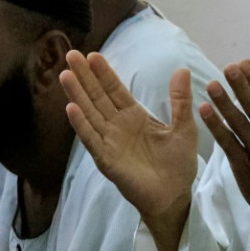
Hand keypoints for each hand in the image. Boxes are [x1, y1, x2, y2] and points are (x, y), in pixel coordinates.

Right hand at [60, 50, 197, 250]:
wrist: (175, 195)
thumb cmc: (178, 163)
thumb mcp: (184, 127)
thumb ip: (180, 100)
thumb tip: (182, 70)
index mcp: (135, 116)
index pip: (115, 90)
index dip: (104, 73)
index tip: (93, 54)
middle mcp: (118, 126)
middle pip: (98, 97)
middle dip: (85, 77)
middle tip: (71, 55)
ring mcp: (110, 142)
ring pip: (90, 113)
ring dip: (77, 95)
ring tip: (65, 75)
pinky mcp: (107, 159)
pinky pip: (91, 139)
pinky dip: (81, 124)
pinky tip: (71, 108)